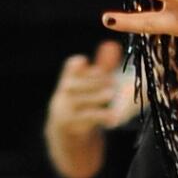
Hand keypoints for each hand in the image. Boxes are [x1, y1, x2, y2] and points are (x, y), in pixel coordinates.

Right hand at [45, 40, 137, 177]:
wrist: (67, 133)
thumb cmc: (82, 102)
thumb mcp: (91, 85)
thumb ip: (102, 67)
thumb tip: (112, 44)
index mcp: (69, 81)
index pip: (71, 69)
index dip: (76, 65)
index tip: (84, 61)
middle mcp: (64, 95)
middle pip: (74, 85)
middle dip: (92, 82)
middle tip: (112, 80)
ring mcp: (66, 111)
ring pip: (79, 102)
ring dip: (95, 97)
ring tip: (110, 94)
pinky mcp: (74, 127)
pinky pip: (86, 121)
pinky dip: (100, 117)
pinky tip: (113, 117)